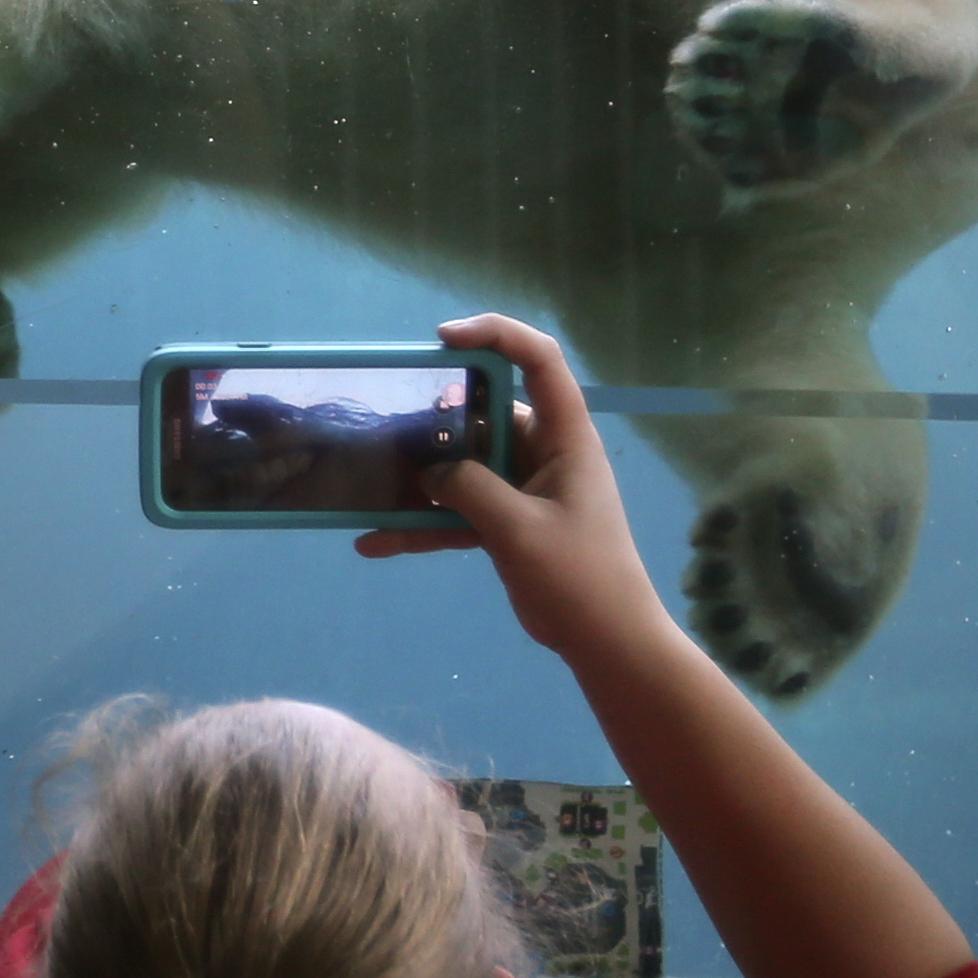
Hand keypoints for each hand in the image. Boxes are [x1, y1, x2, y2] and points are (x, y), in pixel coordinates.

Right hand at [357, 312, 673, 668]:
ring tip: (371, 480)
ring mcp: (523, 489)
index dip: (496, 335)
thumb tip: (429, 471)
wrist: (606, 642)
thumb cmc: (579, 577)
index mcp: (565, 437)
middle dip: (439, 417)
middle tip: (393, 427)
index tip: (444, 340)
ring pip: (465, 465)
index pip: (539, 361)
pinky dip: (422, 524)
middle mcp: (544, 453)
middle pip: (487, 412)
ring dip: (421, 476)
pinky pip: (457, 511)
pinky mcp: (507, 524)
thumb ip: (469, 489)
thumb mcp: (519, 530)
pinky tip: (374, 541)